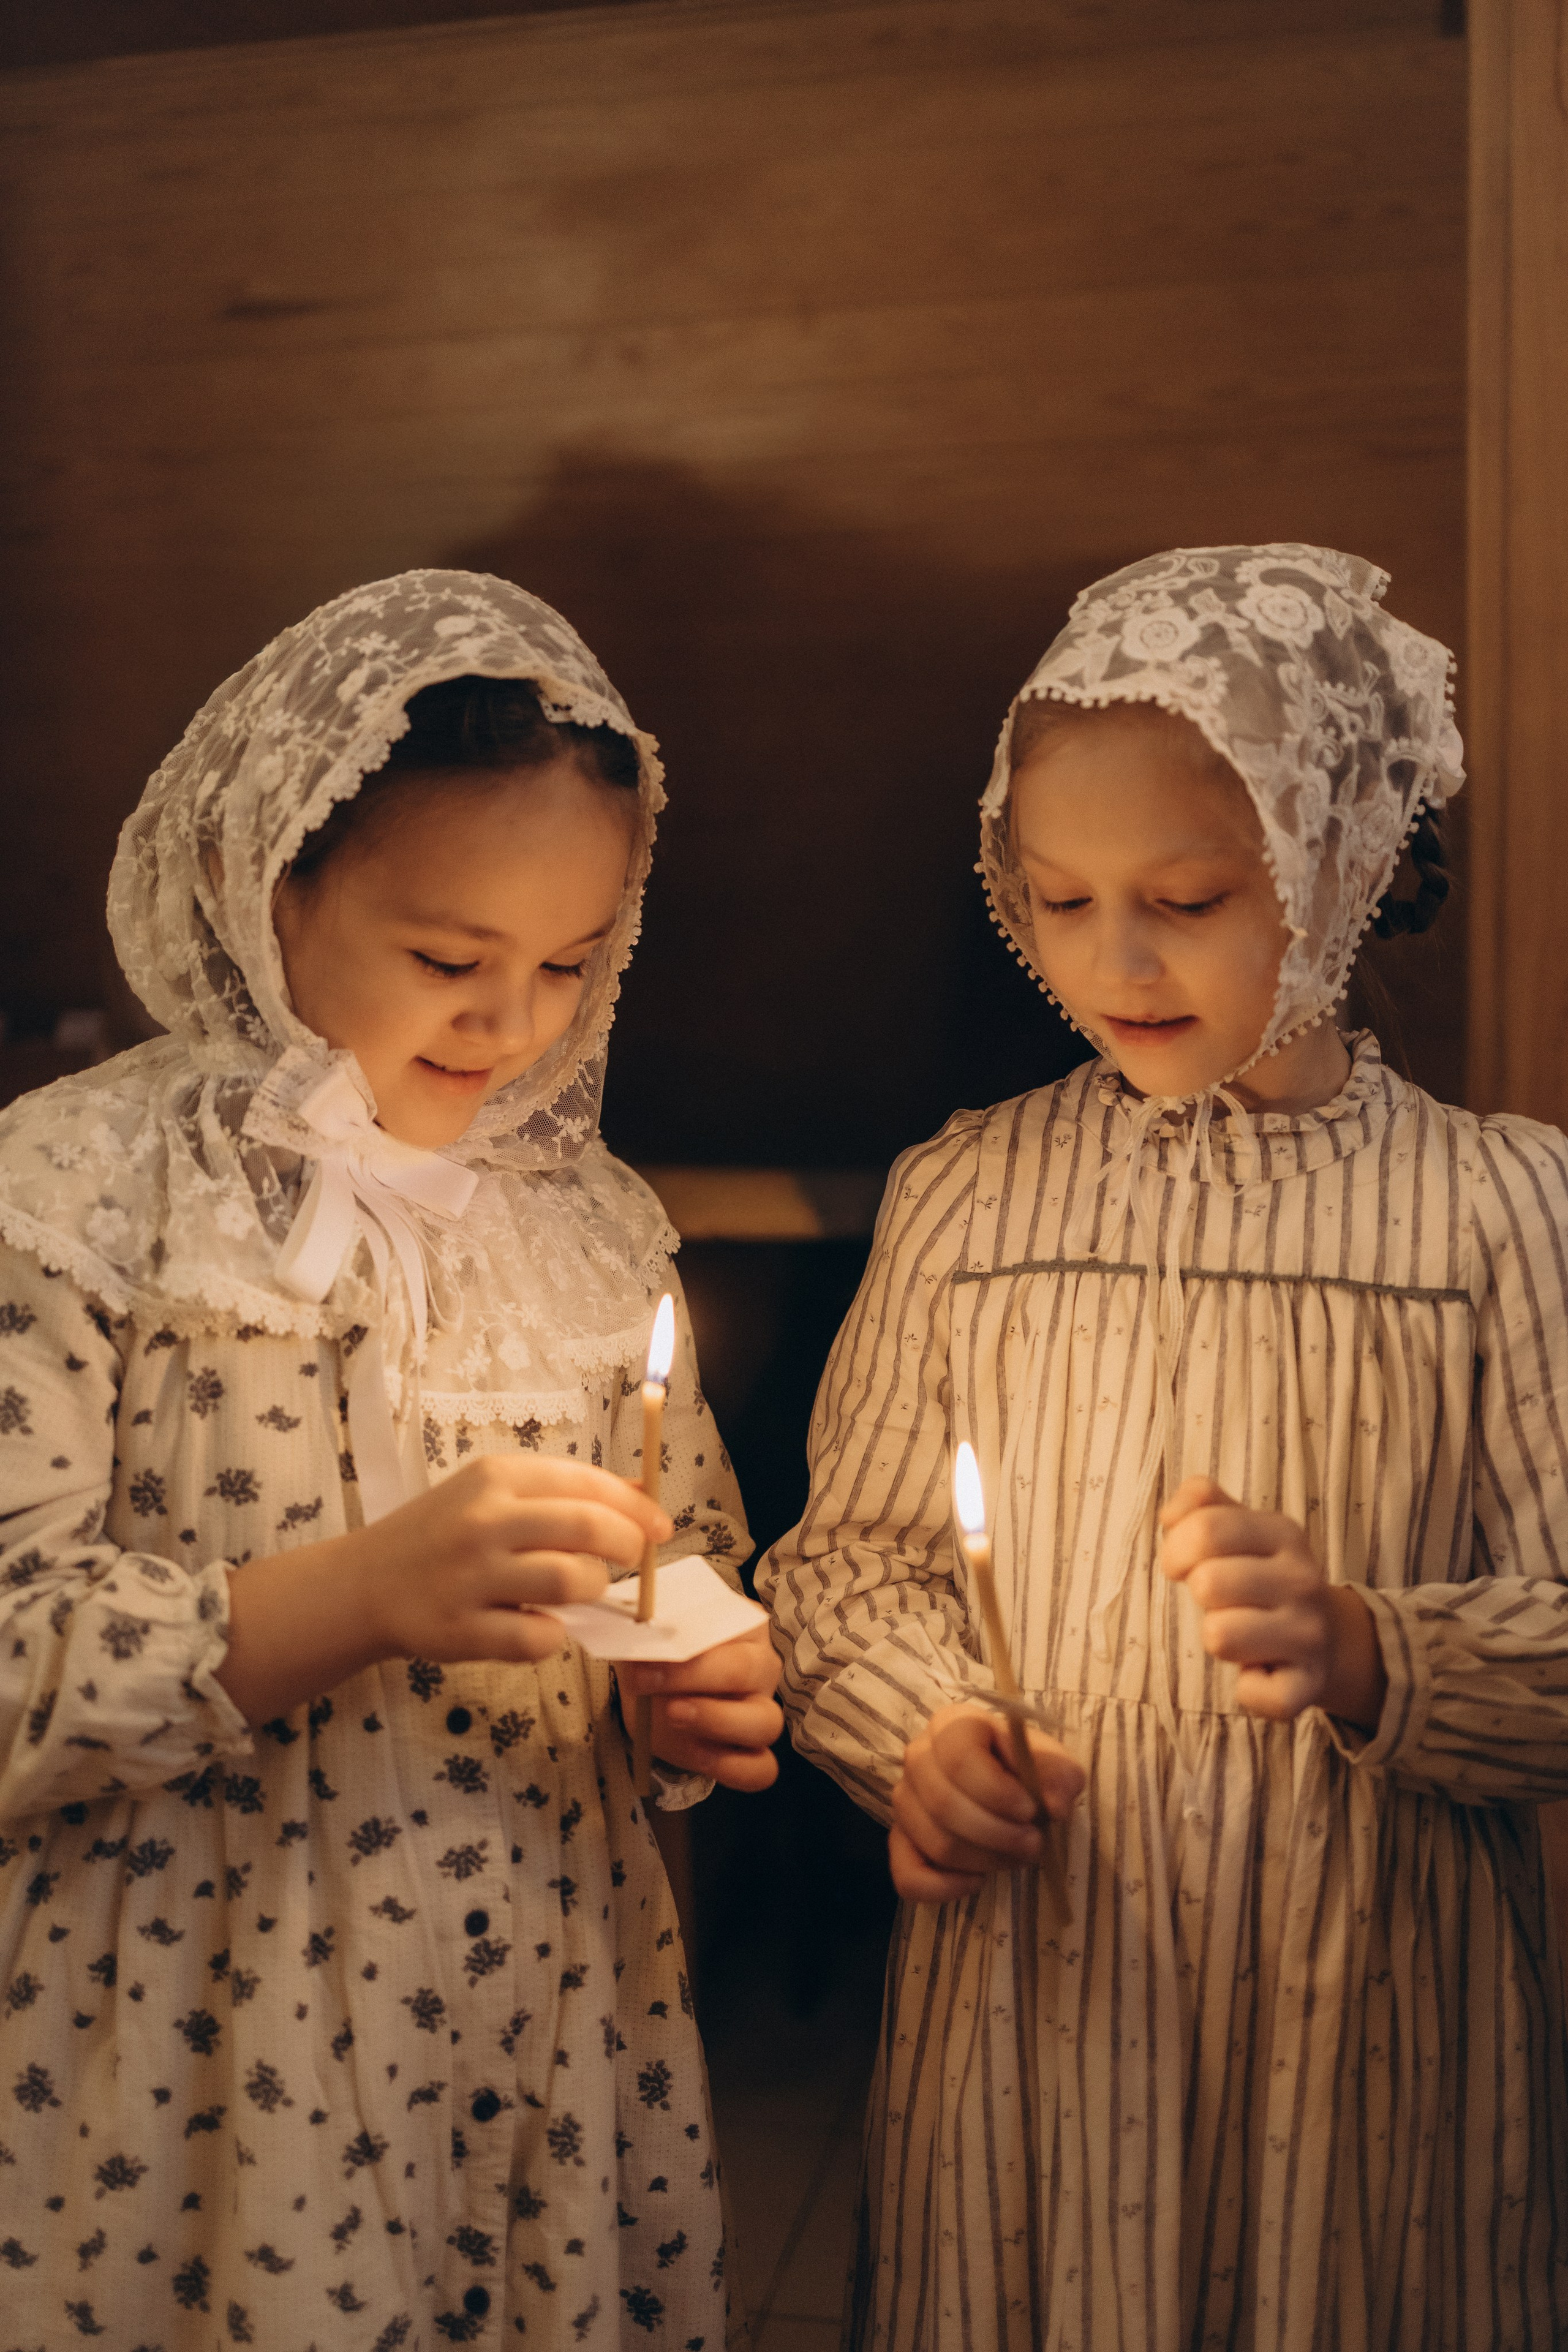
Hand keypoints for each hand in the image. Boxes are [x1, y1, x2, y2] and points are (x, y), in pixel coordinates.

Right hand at [219, 1458, 668, 1723]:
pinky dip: (552, 1637)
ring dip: (591, 1591)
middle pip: (588, 1527)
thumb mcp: (493, 1492)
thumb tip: (641, 1498)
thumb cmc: (443, 1534)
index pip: (587, 1483)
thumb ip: (561, 1492)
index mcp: (497, 1477)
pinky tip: (537, 1625)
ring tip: (577, 1592)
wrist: (364, 1584)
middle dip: (627, 1547)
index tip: (661, 1528)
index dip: (637, 1507)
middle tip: (632, 1561)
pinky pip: (537, 1638)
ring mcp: (470, 1577)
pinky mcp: (460, 1631)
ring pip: (570, 1581)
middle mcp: (484, 1521)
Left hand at [617, 1622, 783, 1792]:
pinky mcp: (753, 1753)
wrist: (649, 1692)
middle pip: (749, 1670)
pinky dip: (731, 1766)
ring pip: (766, 1722)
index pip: (732, 1625)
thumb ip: (653, 1632)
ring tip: (673, 1715)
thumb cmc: (660, 1653)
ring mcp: (763, 1711)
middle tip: (650, 1680)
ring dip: (716, 1721)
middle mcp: (762, 1667)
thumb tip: (642, 1633)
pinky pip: (761, 1769)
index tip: (649, 1647)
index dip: (690, 1637)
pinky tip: (697, 1756)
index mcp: (745, 1627)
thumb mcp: (651, 1636)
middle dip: (695, 1676)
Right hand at [889, 1701, 1083, 1903]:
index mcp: (952, 1724)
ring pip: (935, 1843)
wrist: (1014, 1791)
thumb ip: (1060, 1778)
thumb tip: (1054, 1806)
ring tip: (1017, 1857)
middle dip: (996, 1834)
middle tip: (1034, 1844)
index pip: (960, 1759)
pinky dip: (943, 1888)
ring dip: (984, 1860)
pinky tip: (977, 1882)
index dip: (996, 1792)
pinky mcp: (899, 1841)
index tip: (1030, 1812)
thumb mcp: (1055, 1765)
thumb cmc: (1029, 1770)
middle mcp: (918, 1756)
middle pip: (943, 1804)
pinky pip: (906, 1876)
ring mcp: (905, 1800)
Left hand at [1160, 1475, 1386, 1729]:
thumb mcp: (1239, 1527)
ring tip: (1239, 1632)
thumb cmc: (1261, 1576)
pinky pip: (1253, 1694)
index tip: (1183, 1565)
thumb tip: (1170, 1515)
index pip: (1206, 1529)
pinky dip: (1247, 1690)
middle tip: (1219, 1601)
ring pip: (1220, 1636)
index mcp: (1283, 1533)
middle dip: (1199, 1595)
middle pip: (1207, 1583)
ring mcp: (1309, 1634)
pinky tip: (1261, 1671)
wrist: (1328, 1637)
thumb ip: (1201, 1503)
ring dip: (1217, 1637)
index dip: (1176, 1549)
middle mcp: (1302, 1580)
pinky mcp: (1308, 1684)